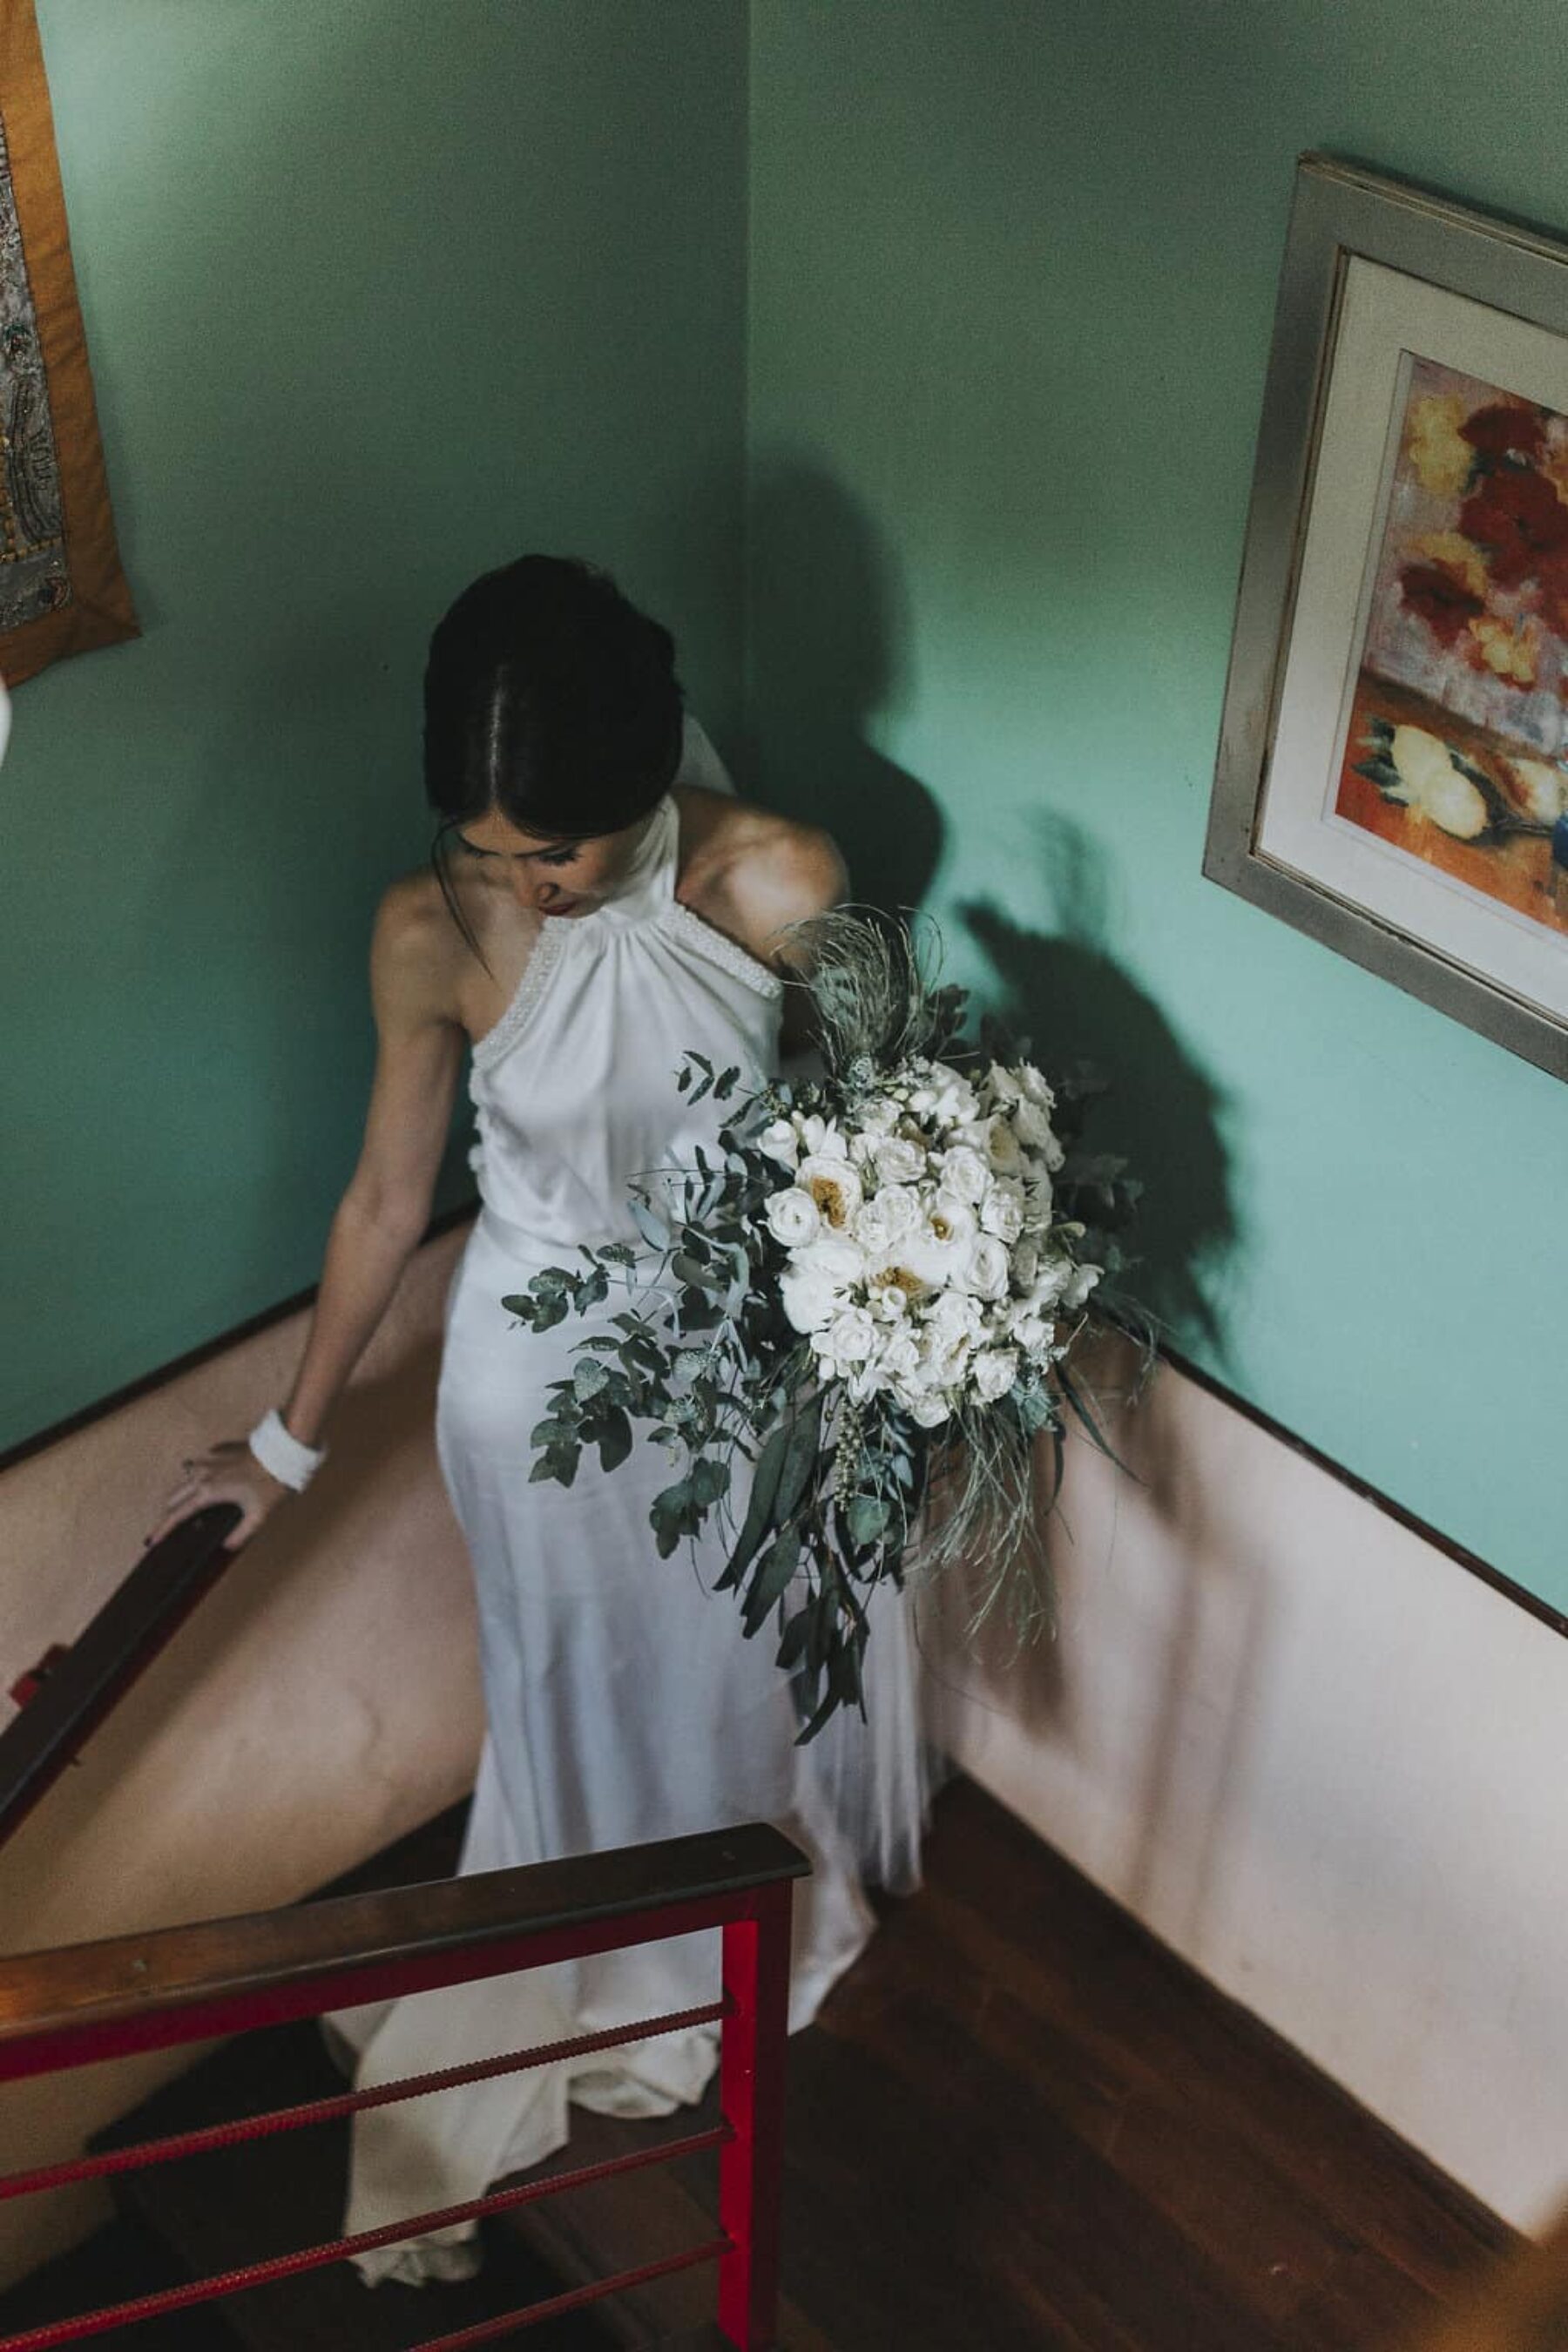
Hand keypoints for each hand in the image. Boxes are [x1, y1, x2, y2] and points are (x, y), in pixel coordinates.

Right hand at [145, 1439, 291, 1551]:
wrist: (282, 1451)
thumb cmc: (271, 1481)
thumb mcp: (259, 1515)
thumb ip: (241, 1534)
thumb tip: (227, 1546)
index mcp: (208, 1492)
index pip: (177, 1515)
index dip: (163, 1530)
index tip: (152, 1541)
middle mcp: (201, 1474)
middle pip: (174, 1497)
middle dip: (169, 1513)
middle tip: (170, 1527)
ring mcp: (207, 1459)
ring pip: (184, 1479)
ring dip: (183, 1493)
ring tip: (189, 1507)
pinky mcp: (217, 1450)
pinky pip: (199, 1465)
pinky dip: (198, 1476)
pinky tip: (210, 1483)